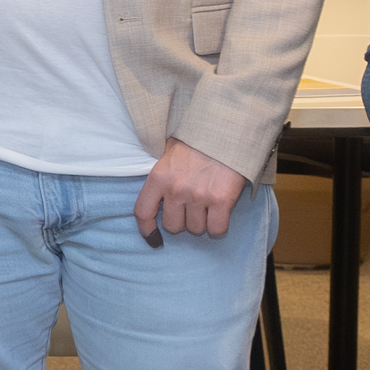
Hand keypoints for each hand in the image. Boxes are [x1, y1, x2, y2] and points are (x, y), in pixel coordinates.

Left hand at [131, 138, 247, 243]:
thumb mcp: (169, 153)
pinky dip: (219, 225)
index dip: (147, 229)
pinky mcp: (221, 200)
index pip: (142, 212)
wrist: (227, 131)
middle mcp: (175, 190)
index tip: (153, 238)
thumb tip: (157, 196)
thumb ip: (162, 175)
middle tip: (191, 208)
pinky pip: (216, 228)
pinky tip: (220, 213)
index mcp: (158, 177)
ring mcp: (198, 196)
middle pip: (172, 226)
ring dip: (202, 222)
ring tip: (208, 205)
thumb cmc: (198, 141)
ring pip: (195, 229)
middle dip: (182, 221)